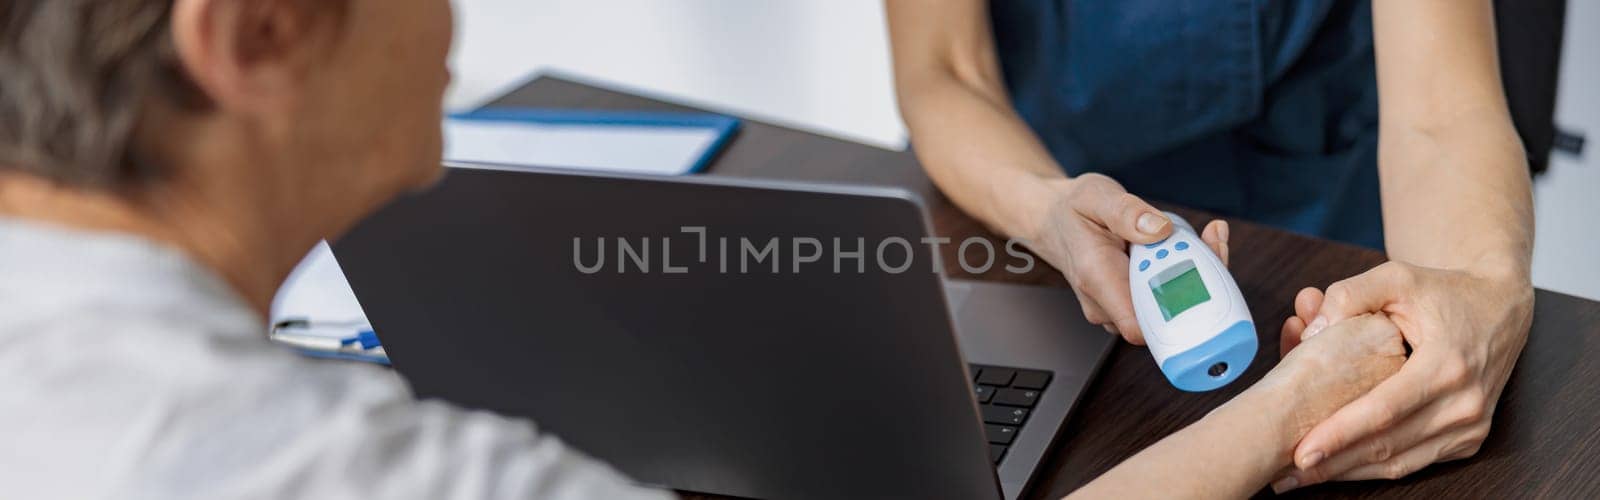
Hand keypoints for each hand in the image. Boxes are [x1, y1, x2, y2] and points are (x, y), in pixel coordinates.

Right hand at [1023, 174, 1229, 343]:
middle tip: (1210, 240)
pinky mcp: (1129, 303)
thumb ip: (1127, 212)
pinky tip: (1187, 249)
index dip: (1175, 313)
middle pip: (1163, 318)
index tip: (1199, 276)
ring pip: (1167, 311)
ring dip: (1193, 279)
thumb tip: (1159, 229)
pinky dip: (1183, 278)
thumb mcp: (1096, 195)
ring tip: (1199, 238)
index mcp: (1096, 278)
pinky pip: (1164, 302)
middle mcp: (1105, 302)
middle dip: (1197, 283)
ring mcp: (1117, 307)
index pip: (1138, 327)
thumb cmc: (1073, 210)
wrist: (1054, 222)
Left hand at [1274, 262, 1533, 489]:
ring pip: (1400, 463)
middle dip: (1334, 463)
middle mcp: (1465, 403)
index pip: (1384, 410)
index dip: (1341, 434)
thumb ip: (1351, 294)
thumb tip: (1311, 327)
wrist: (1501, 308)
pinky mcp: (1470, 438)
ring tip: (1302, 478)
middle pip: (1388, 445)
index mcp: (1447, 364)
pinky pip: (1415, 462)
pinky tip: (1339, 468)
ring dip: (1349, 472)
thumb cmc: (1443, 292)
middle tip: (1287, 474)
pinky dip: (1374, 468)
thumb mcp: (1397, 276)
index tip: (1302, 451)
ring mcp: (1471, 426)